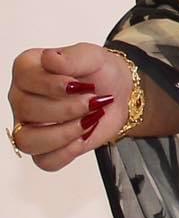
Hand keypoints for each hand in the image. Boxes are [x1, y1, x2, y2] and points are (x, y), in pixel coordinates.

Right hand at [7, 44, 132, 171]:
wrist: (118, 94)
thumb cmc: (100, 73)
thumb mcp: (92, 56)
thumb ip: (71, 57)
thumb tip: (49, 59)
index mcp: (27, 70)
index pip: (26, 80)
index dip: (54, 85)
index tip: (77, 84)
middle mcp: (22, 98)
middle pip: (28, 111)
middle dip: (67, 108)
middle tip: (91, 101)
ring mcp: (30, 125)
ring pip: (29, 141)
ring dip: (64, 133)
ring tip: (88, 121)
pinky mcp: (45, 148)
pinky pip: (44, 161)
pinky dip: (67, 152)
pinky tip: (83, 137)